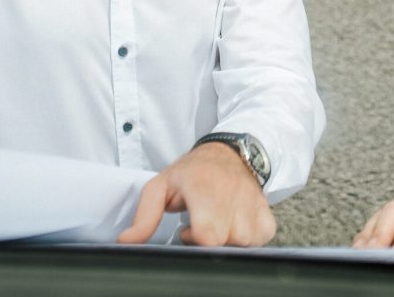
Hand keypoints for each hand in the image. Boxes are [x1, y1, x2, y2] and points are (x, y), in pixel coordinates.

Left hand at [118, 142, 275, 246]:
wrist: (229, 151)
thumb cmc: (193, 172)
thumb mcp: (161, 185)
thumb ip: (144, 216)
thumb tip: (127, 242)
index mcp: (205, 187)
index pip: (208, 233)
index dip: (195, 238)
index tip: (188, 228)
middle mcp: (233, 193)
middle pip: (225, 241)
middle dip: (210, 241)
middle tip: (202, 225)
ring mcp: (253, 200)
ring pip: (244, 241)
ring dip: (230, 240)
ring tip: (219, 224)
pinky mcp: (266, 207)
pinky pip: (262, 236)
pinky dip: (251, 237)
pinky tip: (237, 225)